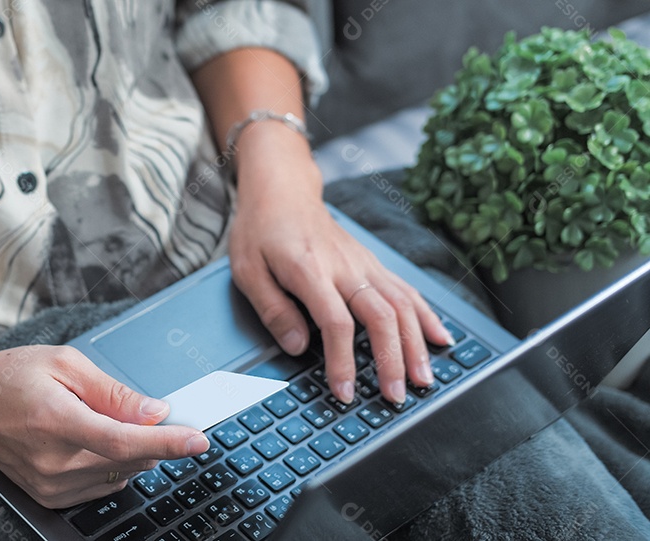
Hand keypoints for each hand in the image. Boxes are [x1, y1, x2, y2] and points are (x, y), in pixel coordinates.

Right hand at [0, 345, 207, 507]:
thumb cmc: (10, 379)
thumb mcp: (64, 363)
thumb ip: (113, 391)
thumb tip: (154, 411)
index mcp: (55, 420)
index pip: (122, 441)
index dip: (166, 442)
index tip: (197, 439)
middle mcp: (53, 461)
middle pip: (129, 460)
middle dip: (151, 437)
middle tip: (149, 412)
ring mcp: (51, 484)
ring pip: (121, 474)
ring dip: (129, 450)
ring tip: (97, 419)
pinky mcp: (51, 497)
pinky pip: (103, 485)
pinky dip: (111, 464)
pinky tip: (89, 440)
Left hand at [229, 136, 451, 404]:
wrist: (282, 190)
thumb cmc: (260, 231)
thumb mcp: (247, 270)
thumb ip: (273, 310)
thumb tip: (298, 348)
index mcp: (310, 270)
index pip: (336, 322)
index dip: (343, 360)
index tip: (345, 391)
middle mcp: (345, 266)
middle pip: (381, 315)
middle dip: (392, 360)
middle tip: (396, 397)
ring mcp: (364, 263)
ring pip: (402, 304)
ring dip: (416, 345)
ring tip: (424, 380)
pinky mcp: (373, 263)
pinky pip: (407, 290)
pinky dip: (427, 316)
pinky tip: (441, 339)